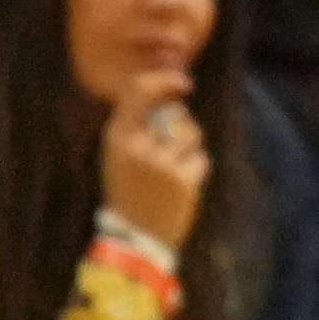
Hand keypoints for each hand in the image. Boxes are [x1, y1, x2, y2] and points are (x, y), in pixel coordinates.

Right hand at [99, 66, 210, 248]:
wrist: (133, 240)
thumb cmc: (129, 191)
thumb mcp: (121, 154)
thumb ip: (139, 123)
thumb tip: (171, 94)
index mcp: (118, 137)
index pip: (140, 89)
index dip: (166, 79)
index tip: (183, 83)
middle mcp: (138, 147)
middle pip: (176, 112)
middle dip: (181, 124)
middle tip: (168, 151)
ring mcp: (161, 163)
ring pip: (192, 135)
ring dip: (188, 150)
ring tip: (170, 173)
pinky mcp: (183, 180)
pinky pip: (201, 159)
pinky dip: (195, 170)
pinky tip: (179, 188)